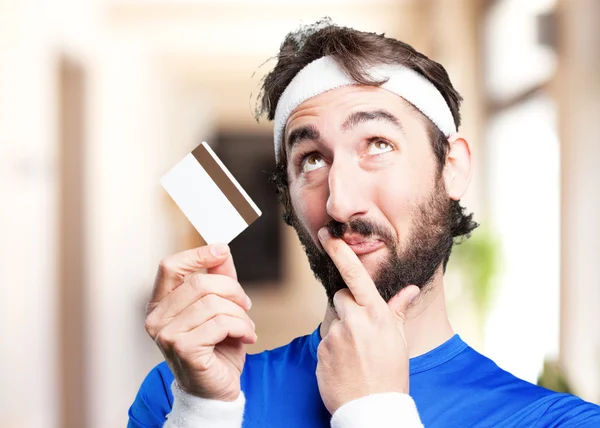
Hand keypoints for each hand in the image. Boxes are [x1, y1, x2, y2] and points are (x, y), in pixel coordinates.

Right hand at [144, 243, 255, 401]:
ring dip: (240, 313)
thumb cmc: (215, 348)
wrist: (215, 390)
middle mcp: (157, 319)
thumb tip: (221, 250)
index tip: (222, 250)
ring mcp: (167, 334)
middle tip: (246, 304)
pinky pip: (221, 323)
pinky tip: (247, 337)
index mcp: (160, 304)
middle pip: (199, 283)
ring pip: (213, 303)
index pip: (170, 267)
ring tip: (246, 326)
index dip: (197, 255)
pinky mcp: (184, 348)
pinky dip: (242, 327)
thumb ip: (218, 278)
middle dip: (232, 290)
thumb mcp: (219, 307)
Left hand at [315, 228, 419, 414]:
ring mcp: (335, 336)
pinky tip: (345, 364)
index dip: (340, 252)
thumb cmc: (391, 373)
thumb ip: (398, 311)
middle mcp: (353, 321)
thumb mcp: (399, 340)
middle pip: (340, 297)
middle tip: (361, 330)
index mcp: (375, 314)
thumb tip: (410, 289)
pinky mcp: (320, 352)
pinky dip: (333, 349)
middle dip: (347, 306)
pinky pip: (325, 341)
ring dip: (341, 329)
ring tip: (355, 353)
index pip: (355, 275)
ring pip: (332, 320)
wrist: (372, 409)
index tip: (327, 234)